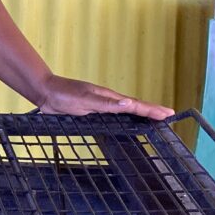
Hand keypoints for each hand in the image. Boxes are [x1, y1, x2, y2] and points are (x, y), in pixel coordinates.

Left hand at [36, 74, 174, 119]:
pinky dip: (124, 118)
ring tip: (153, 118)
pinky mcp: (90, 111)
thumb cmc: (63, 95)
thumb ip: (106, 104)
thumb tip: (128, 104)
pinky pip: (113, 115)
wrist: (45, 92)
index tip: (169, 113)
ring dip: (139, 114)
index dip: (151, 110)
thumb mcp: (85, 100)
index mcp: (108, 97)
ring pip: (124, 111)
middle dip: (150, 111)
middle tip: (168, 116)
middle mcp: (106, 100)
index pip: (135, 105)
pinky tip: (124, 122)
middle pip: (133, 107)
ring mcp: (99, 105)